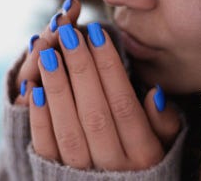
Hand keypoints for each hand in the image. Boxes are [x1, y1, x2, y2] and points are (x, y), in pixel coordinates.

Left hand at [16, 0, 180, 170]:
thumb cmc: (146, 160)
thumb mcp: (166, 143)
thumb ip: (164, 121)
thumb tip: (155, 93)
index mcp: (143, 154)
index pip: (123, 102)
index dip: (109, 67)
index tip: (97, 35)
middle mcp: (114, 165)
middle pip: (95, 111)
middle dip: (81, 69)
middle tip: (69, 35)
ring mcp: (84, 173)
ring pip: (69, 128)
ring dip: (58, 89)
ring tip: (49, 53)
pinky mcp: (59, 176)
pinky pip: (48, 147)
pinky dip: (40, 119)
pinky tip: (35, 90)